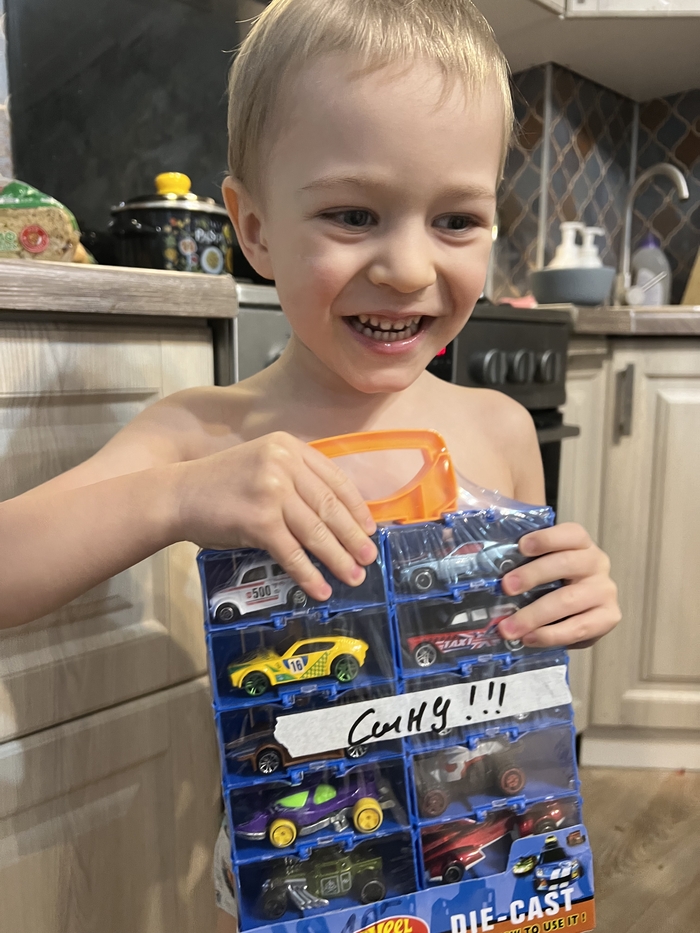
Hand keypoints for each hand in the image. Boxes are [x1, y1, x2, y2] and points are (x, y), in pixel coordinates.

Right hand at [170, 432, 376, 600]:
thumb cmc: (220, 484)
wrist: (178, 495)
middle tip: (369, 558)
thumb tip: (334, 515)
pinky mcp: (259, 521)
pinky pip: (292, 552)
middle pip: (330, 507)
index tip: (370, 528)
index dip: (356, 507)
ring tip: (353, 576)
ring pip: (316, 531)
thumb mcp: (262, 464)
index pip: (335, 479)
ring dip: (338, 558)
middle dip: (353, 537)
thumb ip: (295, 477)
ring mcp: (272, 491)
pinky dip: (308, 574)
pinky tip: (319, 588)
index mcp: (290, 447)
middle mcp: (284, 464)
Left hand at [498, 522, 620, 648]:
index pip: (570, 533)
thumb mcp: (542, 565)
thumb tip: (482, 560)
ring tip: (508, 628)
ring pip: (568, 599)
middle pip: (566, 564)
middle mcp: (596, 562)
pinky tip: (530, 638)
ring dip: (534, 615)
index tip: (521, 546)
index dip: (546, 538)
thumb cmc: (555, 583)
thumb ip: (522, 559)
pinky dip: (551, 635)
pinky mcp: (609, 617)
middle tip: (505, 587)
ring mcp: (605, 590)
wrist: (583, 613)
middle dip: (532, 575)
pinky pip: (578, 627)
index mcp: (581, 543)